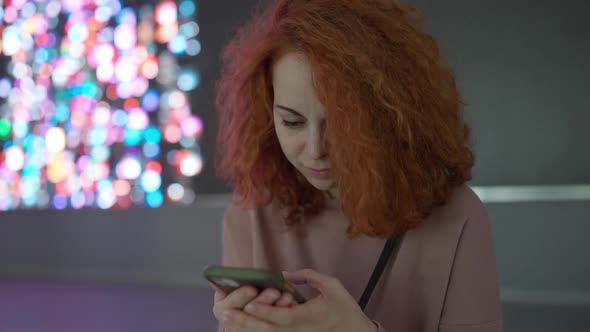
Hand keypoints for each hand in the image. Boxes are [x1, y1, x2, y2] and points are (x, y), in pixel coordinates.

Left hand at [222, 269, 377, 331]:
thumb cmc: (344, 308)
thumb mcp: (333, 286)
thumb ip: (309, 277)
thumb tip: (285, 275)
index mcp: (312, 316)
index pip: (285, 318)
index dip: (267, 313)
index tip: (251, 306)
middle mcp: (301, 331)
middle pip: (270, 331)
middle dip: (247, 323)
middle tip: (226, 314)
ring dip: (246, 328)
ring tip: (227, 319)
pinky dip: (255, 331)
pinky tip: (240, 326)